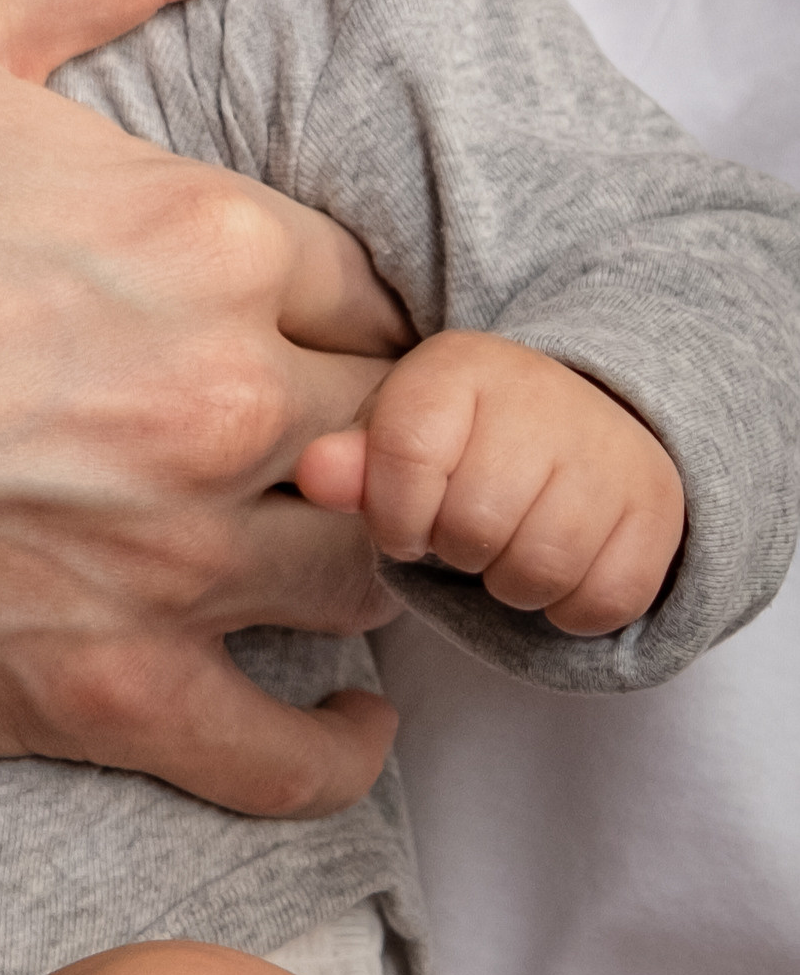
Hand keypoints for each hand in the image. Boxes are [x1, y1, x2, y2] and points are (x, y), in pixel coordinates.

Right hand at [0, 0, 412, 974]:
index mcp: (193, 238)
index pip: (368, 276)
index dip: (333, 292)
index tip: (287, 308)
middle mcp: (209, 404)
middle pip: (396, 422)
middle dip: (369, 416)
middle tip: (313, 418)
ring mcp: (159, 563)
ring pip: (370, 569)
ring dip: (360, 548)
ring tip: (318, 531)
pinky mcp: (95, 694)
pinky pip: (289, 751)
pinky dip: (333, 737)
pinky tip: (335, 706)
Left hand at [297, 329, 685, 634]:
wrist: (586, 415)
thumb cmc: (465, 438)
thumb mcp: (398, 433)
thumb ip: (351, 462)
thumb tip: (316, 475)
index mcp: (459, 367)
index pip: (406, 459)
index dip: (396, 516)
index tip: (407, 523)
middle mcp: (540, 395)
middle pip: (473, 527)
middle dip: (457, 549)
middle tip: (468, 529)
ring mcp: (609, 450)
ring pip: (537, 571)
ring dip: (510, 583)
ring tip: (508, 544)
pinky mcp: (658, 509)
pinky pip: (600, 601)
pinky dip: (569, 608)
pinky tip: (559, 565)